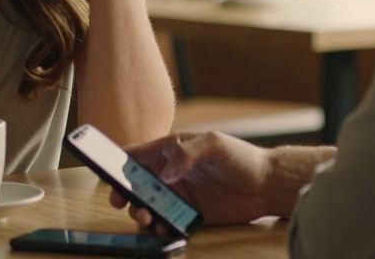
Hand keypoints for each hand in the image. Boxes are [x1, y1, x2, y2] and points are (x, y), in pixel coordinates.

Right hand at [108, 131, 271, 230]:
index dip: (119, 163)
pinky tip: (162, 229)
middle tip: (122, 202)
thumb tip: (166, 173)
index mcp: (173, 150)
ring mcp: (179, 195)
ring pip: (148, 206)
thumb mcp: (215, 144)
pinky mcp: (189, 215)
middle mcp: (171, 173)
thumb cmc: (242, 158)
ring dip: (140, 213)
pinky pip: (166, 223)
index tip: (107, 174)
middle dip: (124, 193)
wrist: (267, 185)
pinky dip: (159, 228)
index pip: (138, 154)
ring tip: (147, 218)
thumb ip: (188, 153)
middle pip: (136, 184)